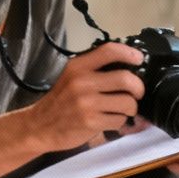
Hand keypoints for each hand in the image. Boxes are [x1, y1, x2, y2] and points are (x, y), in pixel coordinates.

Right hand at [26, 42, 144, 153]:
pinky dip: (119, 122)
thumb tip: (128, 66)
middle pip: (126, 79)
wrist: (40, 126)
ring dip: (130, 108)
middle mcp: (82, 82)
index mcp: (78, 66)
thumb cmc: (60, 101)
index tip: (139, 59)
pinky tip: (109, 120)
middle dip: (138, 88)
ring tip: (122, 109)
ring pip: (127, 102)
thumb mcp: (71, 77)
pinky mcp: (91, 122)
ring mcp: (87, 103)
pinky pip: (119, 120)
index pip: (109, 51)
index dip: (130, 53)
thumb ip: (94, 69)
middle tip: (137, 93)